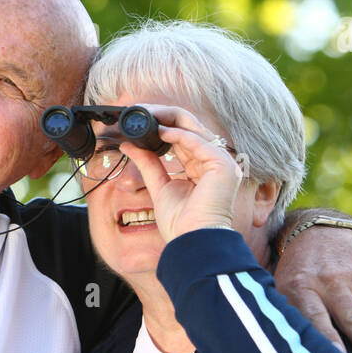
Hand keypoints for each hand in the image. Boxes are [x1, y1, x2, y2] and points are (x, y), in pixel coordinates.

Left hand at [118, 105, 241, 242]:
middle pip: (190, 127)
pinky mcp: (222, 165)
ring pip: (195, 128)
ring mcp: (222, 162)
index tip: (141, 119)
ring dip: (169, 118)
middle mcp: (215, 162)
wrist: (192, 242)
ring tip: (147, 114)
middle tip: (141, 109)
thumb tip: (128, 145)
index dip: (163, 125)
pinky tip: (159, 131)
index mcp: (204, 167)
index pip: (184, 137)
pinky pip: (198, 141)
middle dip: (165, 116)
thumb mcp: (159, 186)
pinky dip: (178, 134)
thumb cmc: (181, 223)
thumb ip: (147, 163)